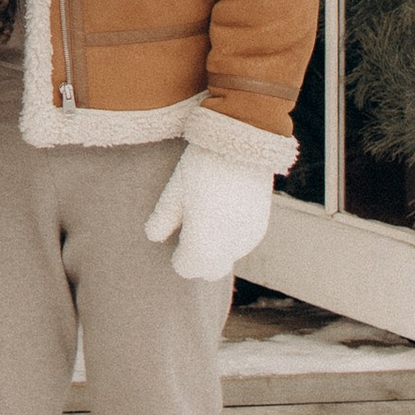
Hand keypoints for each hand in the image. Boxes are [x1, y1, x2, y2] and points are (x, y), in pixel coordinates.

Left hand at [144, 145, 274, 286]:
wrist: (245, 144)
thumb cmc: (202, 165)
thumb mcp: (176, 189)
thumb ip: (164, 218)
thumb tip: (153, 237)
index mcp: (204, 245)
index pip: (187, 268)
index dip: (179, 255)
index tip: (176, 234)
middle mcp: (229, 250)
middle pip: (210, 270)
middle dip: (199, 258)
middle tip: (190, 228)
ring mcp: (248, 240)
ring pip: (226, 257)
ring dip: (216, 246)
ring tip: (208, 211)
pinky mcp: (261, 228)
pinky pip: (240, 243)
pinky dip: (230, 236)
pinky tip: (225, 208)